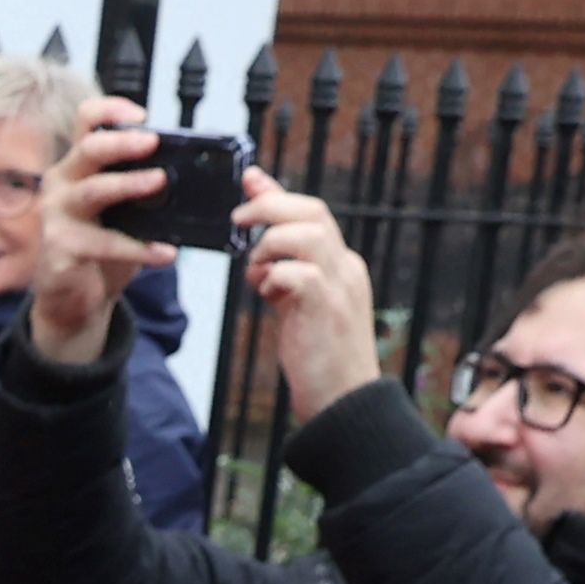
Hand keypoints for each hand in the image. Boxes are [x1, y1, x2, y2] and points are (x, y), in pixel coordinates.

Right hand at [30, 98, 175, 367]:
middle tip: (153, 142)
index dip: (113, 109)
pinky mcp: (60, 248)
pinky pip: (105, 244)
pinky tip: (165, 254)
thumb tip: (195, 171)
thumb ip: (142, 187)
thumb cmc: (101, 248)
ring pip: (93, 191)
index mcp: (78, 165)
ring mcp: (57, 215)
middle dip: (123, 142)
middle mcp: (61, 183)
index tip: (144, 116)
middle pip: (88, 149)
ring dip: (129, 184)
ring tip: (160, 183)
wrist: (76, 300)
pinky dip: (139, 249)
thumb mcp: (121, 210)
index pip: (87, 121)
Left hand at [233, 176, 384, 418]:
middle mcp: (345, 268)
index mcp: (341, 264)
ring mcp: (340, 286)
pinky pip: (298, 273)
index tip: (249, 182)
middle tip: (238, 221)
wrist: (342, 401)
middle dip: (269, 207)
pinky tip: (267, 296)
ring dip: (269, 246)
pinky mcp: (326, 308)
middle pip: (312, 211)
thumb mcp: (298, 304)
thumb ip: (282, 271)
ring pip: (305, 234)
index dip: (277, 194)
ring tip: (256, 274)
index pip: (313, 213)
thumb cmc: (318, 356)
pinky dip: (273, 277)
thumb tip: (258, 248)